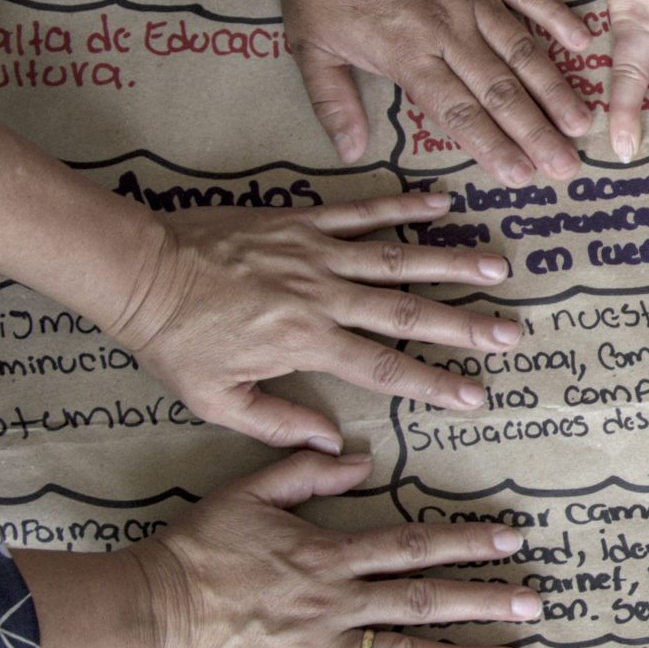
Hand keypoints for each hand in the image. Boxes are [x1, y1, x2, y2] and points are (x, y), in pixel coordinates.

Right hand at [43, 451, 540, 647]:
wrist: (140, 616)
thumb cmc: (189, 553)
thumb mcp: (245, 493)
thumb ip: (305, 470)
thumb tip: (361, 456)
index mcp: (327, 554)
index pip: (411, 543)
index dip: (465, 539)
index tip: (511, 537)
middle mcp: (335, 604)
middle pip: (425, 600)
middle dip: (485, 600)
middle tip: (534, 603)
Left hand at [113, 190, 520, 451]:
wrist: (138, 271)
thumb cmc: (174, 341)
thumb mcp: (216, 400)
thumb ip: (277, 423)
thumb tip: (330, 444)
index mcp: (305, 342)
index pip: (383, 369)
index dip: (433, 384)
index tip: (476, 396)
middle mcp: (322, 295)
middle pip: (407, 312)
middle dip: (464, 325)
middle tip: (510, 334)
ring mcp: (315, 253)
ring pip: (396, 257)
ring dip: (450, 262)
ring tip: (497, 266)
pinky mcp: (302, 220)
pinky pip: (361, 211)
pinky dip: (403, 205)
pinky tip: (442, 203)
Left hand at [277, 0, 594, 185]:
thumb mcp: (311, 47)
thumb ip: (334, 103)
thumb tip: (351, 152)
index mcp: (409, 58)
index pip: (459, 114)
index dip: (493, 148)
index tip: (521, 178)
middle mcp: (449, 33)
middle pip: (500, 92)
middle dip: (536, 134)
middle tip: (566, 167)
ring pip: (522, 51)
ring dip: (554, 89)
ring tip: (581, 122)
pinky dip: (557, 15)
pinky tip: (583, 42)